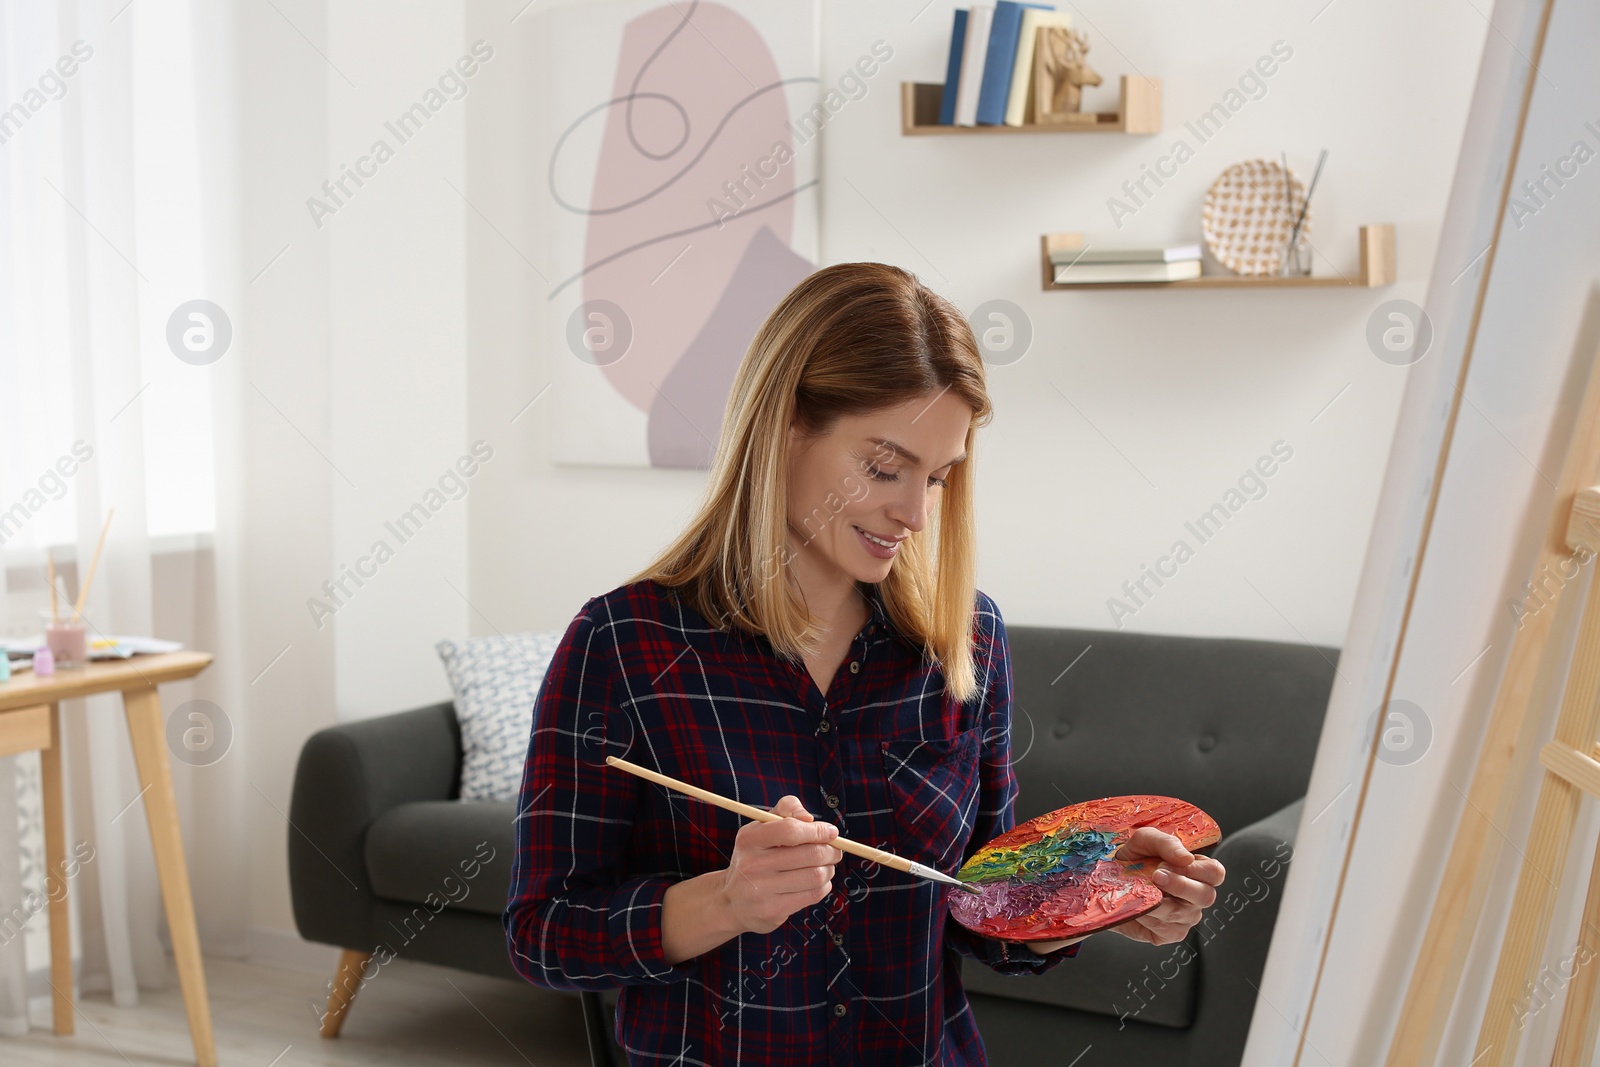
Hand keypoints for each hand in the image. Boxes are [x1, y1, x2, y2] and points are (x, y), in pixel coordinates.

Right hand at [716, 795, 844, 935]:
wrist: (732, 900)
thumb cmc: (755, 857)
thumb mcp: (761, 828)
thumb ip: (786, 810)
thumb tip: (809, 819)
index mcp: (749, 839)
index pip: (791, 830)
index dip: (817, 830)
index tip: (831, 832)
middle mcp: (752, 865)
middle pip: (809, 854)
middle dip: (831, 851)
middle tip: (835, 851)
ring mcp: (761, 890)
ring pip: (815, 876)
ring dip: (829, 869)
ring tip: (827, 866)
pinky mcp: (772, 911)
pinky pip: (812, 895)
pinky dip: (824, 886)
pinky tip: (818, 882)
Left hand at [1107, 827, 1224, 946]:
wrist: (1106, 881)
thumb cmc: (1132, 858)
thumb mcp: (1145, 840)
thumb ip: (1166, 843)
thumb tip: (1186, 857)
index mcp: (1198, 870)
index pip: (1215, 872)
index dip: (1195, 869)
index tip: (1167, 864)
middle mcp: (1197, 895)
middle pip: (1206, 896)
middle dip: (1179, 886)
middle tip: (1155, 876)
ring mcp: (1186, 916)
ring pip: (1183, 913)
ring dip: (1158, 901)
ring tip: (1139, 890)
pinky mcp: (1170, 933)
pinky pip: (1166, 929)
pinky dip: (1148, 917)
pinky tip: (1137, 907)